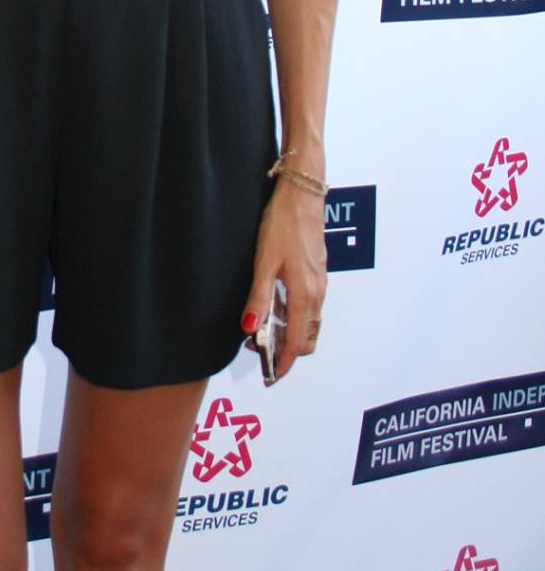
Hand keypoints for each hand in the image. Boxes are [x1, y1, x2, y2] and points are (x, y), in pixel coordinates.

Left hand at [241, 180, 326, 381]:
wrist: (303, 194)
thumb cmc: (283, 224)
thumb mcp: (263, 262)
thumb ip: (258, 298)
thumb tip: (250, 330)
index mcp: (305, 295)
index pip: (296, 343)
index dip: (284, 363)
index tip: (272, 376)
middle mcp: (317, 293)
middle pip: (307, 337)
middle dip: (288, 351)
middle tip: (261, 351)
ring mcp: (320, 283)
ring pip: (310, 322)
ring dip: (291, 333)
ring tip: (264, 330)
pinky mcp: (318, 272)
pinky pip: (311, 306)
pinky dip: (296, 316)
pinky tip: (276, 306)